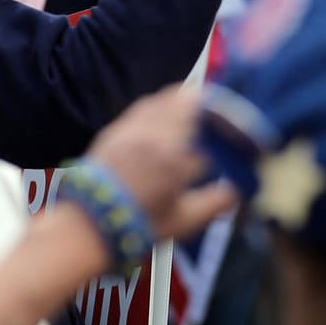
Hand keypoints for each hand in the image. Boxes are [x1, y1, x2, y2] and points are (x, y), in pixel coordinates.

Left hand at [83, 87, 236, 241]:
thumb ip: (215, 202)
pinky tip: (163, 113)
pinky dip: (158, 105)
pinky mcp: (114, 130)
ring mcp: (132, 129)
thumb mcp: (184, 220)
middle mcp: (154, 135)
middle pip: (186, 102)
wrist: (88, 223)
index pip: (210, 130)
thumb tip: (238, 189)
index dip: (228, 126)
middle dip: (206, 104)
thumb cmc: (140, 224)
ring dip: (181, 100)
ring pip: (162, 100)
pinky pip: (142, 107)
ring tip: (194, 105)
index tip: (236, 129)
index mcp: (175, 157)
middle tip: (217, 109)